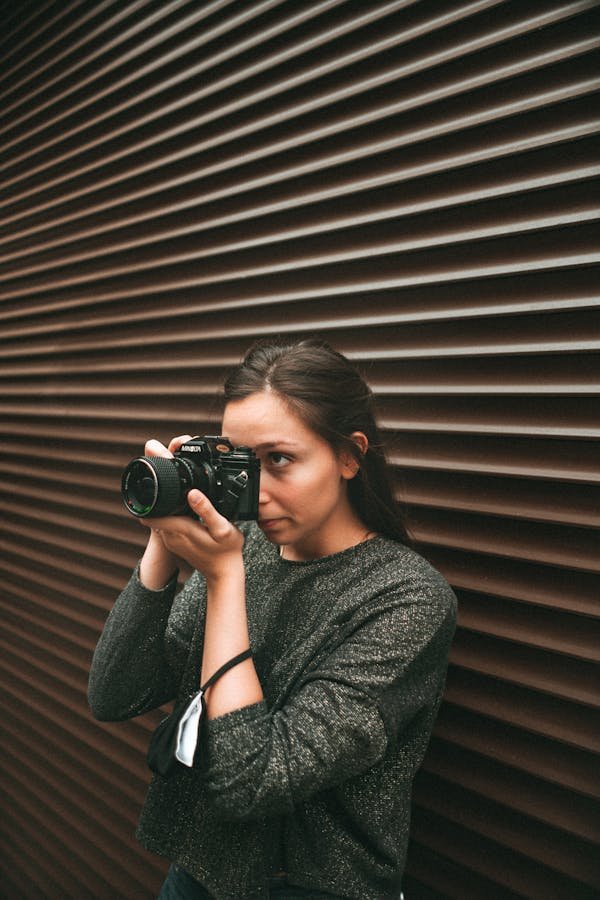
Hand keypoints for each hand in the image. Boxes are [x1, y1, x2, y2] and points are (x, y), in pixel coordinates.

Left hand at [139, 435, 244, 583]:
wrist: (225, 574)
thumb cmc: (227, 551)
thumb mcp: (222, 528)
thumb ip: (207, 510)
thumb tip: (192, 493)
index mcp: (178, 529)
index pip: (148, 511)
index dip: (148, 494)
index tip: (153, 478)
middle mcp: (169, 535)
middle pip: (152, 511)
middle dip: (156, 494)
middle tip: (167, 476)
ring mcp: (171, 540)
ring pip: (159, 517)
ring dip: (163, 503)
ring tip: (175, 489)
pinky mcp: (175, 543)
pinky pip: (166, 524)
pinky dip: (170, 513)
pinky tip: (182, 506)